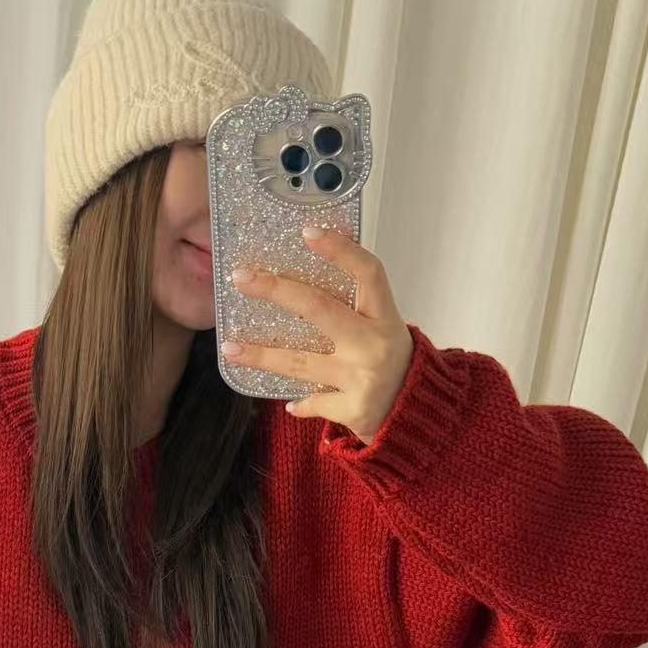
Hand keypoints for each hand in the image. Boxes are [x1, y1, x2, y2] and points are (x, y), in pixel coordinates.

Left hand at [220, 227, 413, 441]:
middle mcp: (374, 343)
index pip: (367, 272)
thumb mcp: (383, 326)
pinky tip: (291, 404)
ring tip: (231, 348)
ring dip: (262, 355)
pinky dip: (300, 403)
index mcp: (384, 316)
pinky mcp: (354, 409)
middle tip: (242, 277)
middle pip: (320, 309)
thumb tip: (311, 262)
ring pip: (301, 362)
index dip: (340, 249)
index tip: (307, 231)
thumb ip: (356, 302)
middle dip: (277, 290)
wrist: (416, 416)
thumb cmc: (393, 363)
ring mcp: (363, 378)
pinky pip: (313, 402)